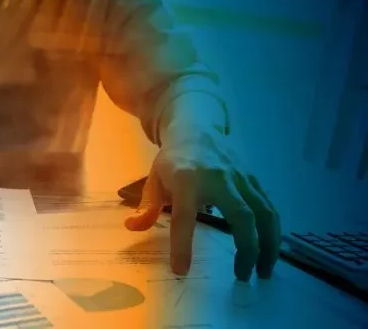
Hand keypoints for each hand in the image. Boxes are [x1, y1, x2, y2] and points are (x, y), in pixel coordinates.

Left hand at [124, 123, 280, 280]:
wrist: (196, 126)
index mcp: (186, 181)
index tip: (181, 270)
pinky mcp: (253, 179)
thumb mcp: (154, 179)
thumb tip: (132, 227)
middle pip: (242, 216)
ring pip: (264, 213)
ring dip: (268, 245)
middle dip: (247, 249)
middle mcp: (218, 179)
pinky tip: (268, 250)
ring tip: (264, 271)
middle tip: (242, 276)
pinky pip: (268, 207)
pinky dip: (272, 231)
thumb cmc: (173, 159)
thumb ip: (147, 206)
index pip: (185, 217)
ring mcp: (240, 178)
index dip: (183, 245)